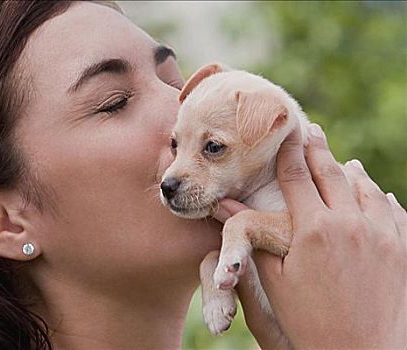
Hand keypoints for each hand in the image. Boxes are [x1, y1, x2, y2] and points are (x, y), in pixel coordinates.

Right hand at [214, 124, 406, 348]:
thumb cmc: (309, 321)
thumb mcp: (274, 279)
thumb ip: (251, 237)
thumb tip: (221, 206)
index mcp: (311, 229)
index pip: (297, 176)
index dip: (290, 150)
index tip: (288, 129)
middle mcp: (349, 224)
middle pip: (331, 173)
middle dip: (319, 148)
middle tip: (312, 130)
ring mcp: (381, 235)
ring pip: (366, 187)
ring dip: (351, 170)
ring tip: (342, 160)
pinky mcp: (402, 250)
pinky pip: (394, 210)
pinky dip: (381, 195)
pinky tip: (376, 191)